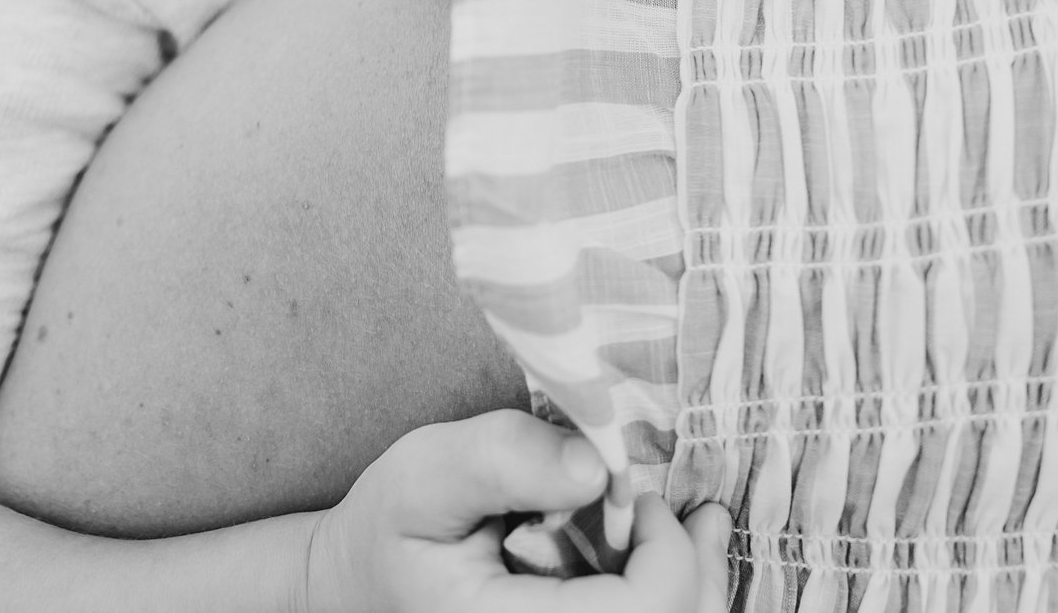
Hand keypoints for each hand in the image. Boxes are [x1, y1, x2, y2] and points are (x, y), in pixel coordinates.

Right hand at [301, 412, 731, 612]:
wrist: (356, 588)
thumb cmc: (388, 530)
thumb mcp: (425, 475)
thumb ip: (502, 459)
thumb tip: (597, 465)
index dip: (664, 555)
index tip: (631, 495)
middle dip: (698, 573)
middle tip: (697, 512)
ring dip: (698, 588)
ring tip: (702, 528)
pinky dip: (674, 598)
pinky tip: (672, 556)